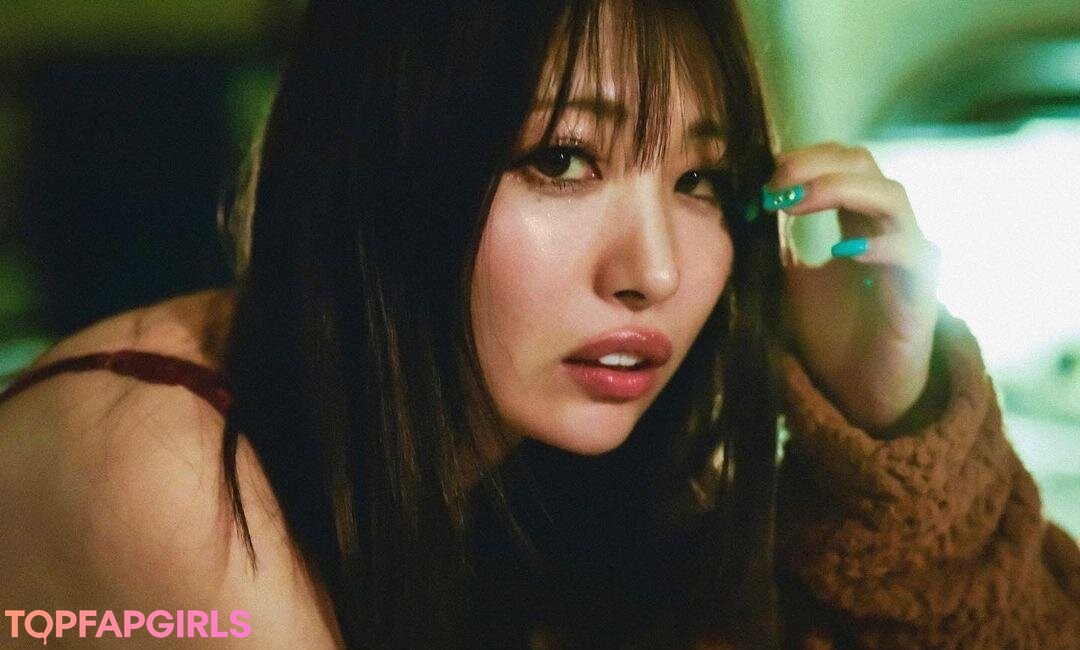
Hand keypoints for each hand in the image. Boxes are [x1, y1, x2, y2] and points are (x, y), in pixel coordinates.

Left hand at [765, 142, 940, 431]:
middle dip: (815, 164)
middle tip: (774, 184)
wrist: (855, 394)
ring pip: (892, 196)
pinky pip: (915, 253)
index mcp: (857, 221)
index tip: (761, 181)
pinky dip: (882, 245)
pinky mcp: (923, 294)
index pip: (840, 161)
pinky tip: (843, 251)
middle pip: (864, 163)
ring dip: (839, 189)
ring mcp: (910, 257)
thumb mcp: (784, 283)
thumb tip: (735, 211)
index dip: (802, 159)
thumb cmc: (827, 335)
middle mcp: (888, 229)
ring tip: (794, 204)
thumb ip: (769, 246)